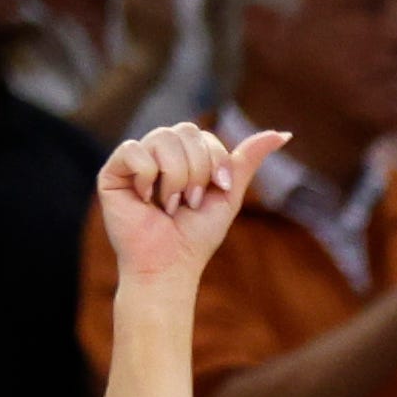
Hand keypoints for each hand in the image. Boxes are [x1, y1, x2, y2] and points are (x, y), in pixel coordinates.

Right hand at [97, 120, 280, 292]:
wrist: (170, 265)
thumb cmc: (196, 235)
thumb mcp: (228, 195)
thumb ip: (246, 162)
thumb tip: (283, 134)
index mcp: (183, 157)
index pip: (203, 135)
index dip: (215, 161)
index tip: (216, 190)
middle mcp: (158, 153)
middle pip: (184, 131)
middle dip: (198, 171)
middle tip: (191, 202)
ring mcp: (134, 160)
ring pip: (162, 138)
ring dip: (176, 179)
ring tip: (170, 205)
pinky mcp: (112, 171)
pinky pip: (133, 150)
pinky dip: (148, 178)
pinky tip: (145, 200)